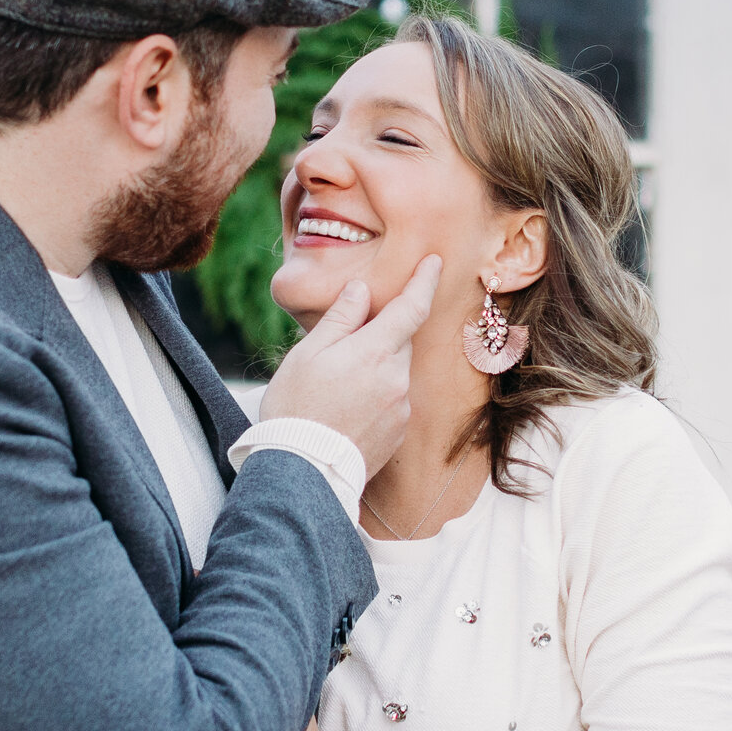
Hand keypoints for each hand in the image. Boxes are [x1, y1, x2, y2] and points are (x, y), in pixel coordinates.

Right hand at [259, 255, 439, 475]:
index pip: (412, 308)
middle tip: (339, 350)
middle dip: (378, 336)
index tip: (434, 261)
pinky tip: (346, 408)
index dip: (424, 281)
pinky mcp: (399, 431)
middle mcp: (398, 378)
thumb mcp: (309, 353)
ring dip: (374, 367)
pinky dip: (376, 394)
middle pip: (398, 341)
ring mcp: (401, 407)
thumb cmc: (297, 406)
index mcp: (376, 352)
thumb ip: (341, 318)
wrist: (303, 469)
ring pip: (395, 371)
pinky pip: (393, 399)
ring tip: (335, 387)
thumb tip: (362, 290)